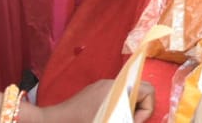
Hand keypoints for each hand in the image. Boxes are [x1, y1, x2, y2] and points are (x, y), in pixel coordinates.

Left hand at [39, 79, 155, 122]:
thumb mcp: (109, 121)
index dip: (147, 110)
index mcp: (117, 88)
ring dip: (128, 110)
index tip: (134, 122)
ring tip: (117, 120)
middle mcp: (112, 83)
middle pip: (140, 91)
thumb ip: (126, 119)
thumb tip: (135, 121)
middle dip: (140, 110)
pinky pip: (115, 97)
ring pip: (128, 95)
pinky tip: (107, 119)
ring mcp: (102, 87)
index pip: (148, 90)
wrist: (53, 122)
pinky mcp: (94, 93)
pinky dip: (118, 108)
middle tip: (129, 122)